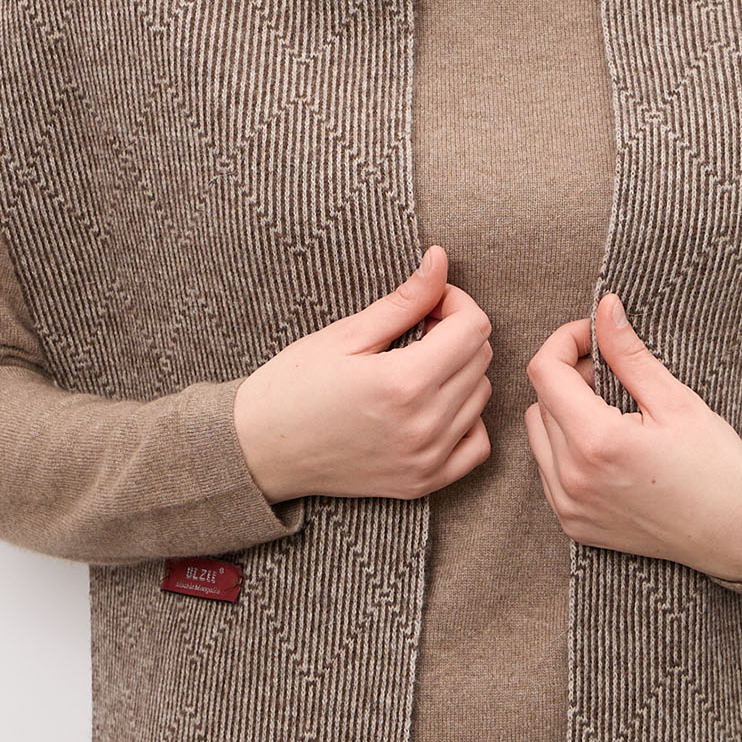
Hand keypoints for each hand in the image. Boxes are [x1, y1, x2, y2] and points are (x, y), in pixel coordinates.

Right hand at [233, 246, 492, 505]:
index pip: (473, 327)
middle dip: (457, 333)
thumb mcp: (346, 334)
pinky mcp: (423, 482)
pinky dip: (466, 420)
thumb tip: (440, 259)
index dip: (455, 302)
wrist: (260, 449)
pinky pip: (477, 446)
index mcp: (404, 383)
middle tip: (418, 330)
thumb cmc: (294, 385)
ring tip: (418, 366)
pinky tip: (435, 406)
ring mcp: (426, 459)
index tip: (427, 304)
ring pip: (481, 398)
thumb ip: (404, 300)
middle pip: (481, 359)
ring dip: (460, 373)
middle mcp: (424, 425)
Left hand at [523, 293, 741, 581]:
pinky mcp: (574, 524)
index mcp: (596, 443)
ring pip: (539, 435)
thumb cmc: (716, 467)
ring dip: (564, 413)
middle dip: (570, 376)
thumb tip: (604, 309)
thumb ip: (629, 354)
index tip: (595, 337)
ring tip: (612, 412)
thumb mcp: (676, 401)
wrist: (736, 536)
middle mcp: (571, 479)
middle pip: (539, 401)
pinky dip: (567, 449)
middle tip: (615, 376)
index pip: (544, 372)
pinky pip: (549, 470)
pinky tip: (608, 448)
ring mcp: (569, 507)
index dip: (565, 342)